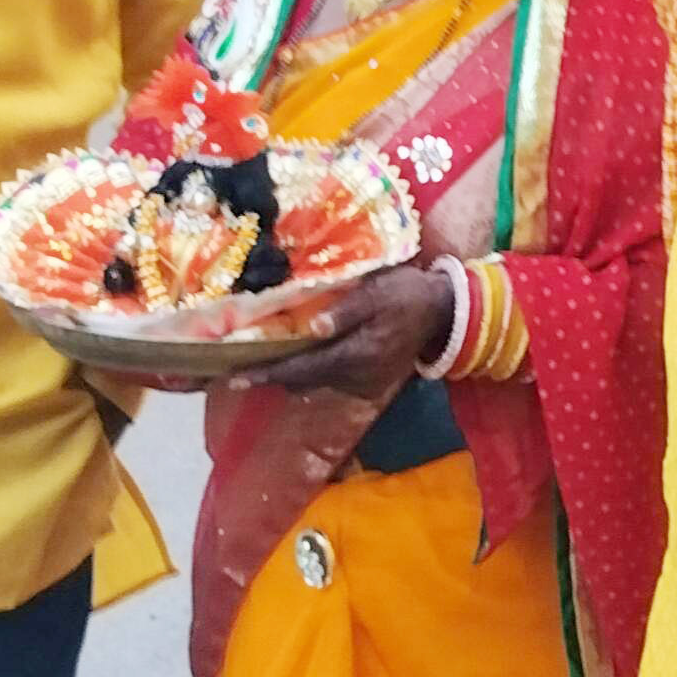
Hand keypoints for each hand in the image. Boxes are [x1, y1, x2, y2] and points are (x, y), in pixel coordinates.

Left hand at [233, 262, 447, 397]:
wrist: (443, 311)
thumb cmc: (406, 293)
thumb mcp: (378, 292)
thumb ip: (346, 311)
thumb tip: (314, 328)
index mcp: (356, 355)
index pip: (301, 369)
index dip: (266, 374)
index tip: (233, 379)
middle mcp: (356, 378)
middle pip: (302, 380)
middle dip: (271, 374)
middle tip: (239, 366)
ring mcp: (363, 384)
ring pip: (314, 382)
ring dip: (291, 372)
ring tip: (265, 358)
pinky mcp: (368, 383)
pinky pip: (330, 380)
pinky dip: (312, 370)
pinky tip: (303, 354)